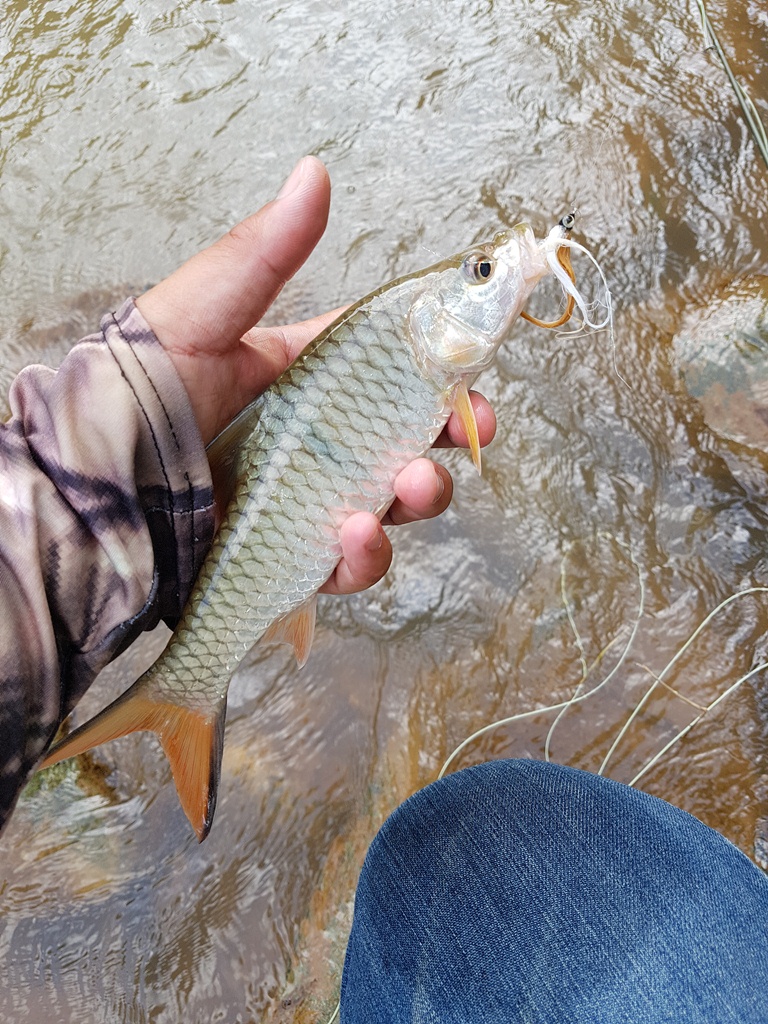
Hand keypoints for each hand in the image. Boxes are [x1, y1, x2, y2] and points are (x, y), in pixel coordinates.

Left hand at [136, 156, 495, 594]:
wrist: (89, 490)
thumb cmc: (134, 392)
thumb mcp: (202, 313)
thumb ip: (264, 254)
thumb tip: (314, 174)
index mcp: (297, 378)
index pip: (386, 368)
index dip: (438, 367)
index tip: (473, 366)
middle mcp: (310, 441)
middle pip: (405, 440)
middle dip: (447, 436)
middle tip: (470, 429)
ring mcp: (303, 502)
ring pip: (389, 505)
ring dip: (417, 499)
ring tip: (409, 489)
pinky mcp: (289, 558)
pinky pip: (345, 564)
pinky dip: (364, 558)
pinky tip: (355, 537)